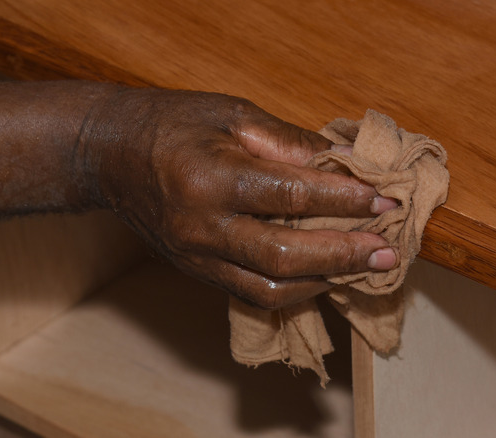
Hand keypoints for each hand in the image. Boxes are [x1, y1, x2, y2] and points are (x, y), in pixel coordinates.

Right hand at [84, 88, 396, 308]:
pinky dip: (295, 288)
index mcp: (210, 177)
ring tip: (365, 269)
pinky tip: (325, 275)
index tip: (383, 200)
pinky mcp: (196, 271)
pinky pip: (251, 292)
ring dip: (325, 282)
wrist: (108, 155)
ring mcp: (195, 256)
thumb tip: (345, 162)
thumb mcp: (231, 113)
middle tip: (387, 251)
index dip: (344, 201)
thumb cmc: (171, 124)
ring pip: (270, 288)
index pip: (290, 197)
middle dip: (344, 256)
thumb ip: (289, 142)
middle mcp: (201, 225)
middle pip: (284, 256)